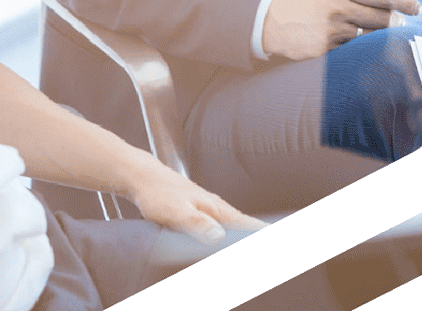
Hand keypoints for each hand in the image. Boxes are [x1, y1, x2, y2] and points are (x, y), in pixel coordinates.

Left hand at [127, 154, 266, 242]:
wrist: (144, 178)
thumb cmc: (158, 193)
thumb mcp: (176, 212)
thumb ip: (198, 224)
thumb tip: (219, 236)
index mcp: (215, 208)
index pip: (246, 224)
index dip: (262, 233)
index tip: (277, 238)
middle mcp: (216, 208)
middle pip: (244, 225)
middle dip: (259, 235)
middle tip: (273, 243)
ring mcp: (208, 209)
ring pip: (233, 225)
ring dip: (246, 235)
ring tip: (258, 243)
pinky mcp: (199, 212)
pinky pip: (221, 225)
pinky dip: (230, 233)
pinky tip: (228, 240)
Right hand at [261, 0, 421, 59]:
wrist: (274, 21)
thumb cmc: (310, 1)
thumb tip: (391, 1)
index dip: (404, 2)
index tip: (418, 8)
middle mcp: (339, 7)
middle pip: (382, 18)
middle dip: (396, 23)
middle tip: (401, 25)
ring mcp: (333, 30)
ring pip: (371, 36)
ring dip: (382, 38)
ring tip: (384, 36)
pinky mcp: (327, 49)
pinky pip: (355, 51)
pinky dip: (363, 49)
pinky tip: (363, 48)